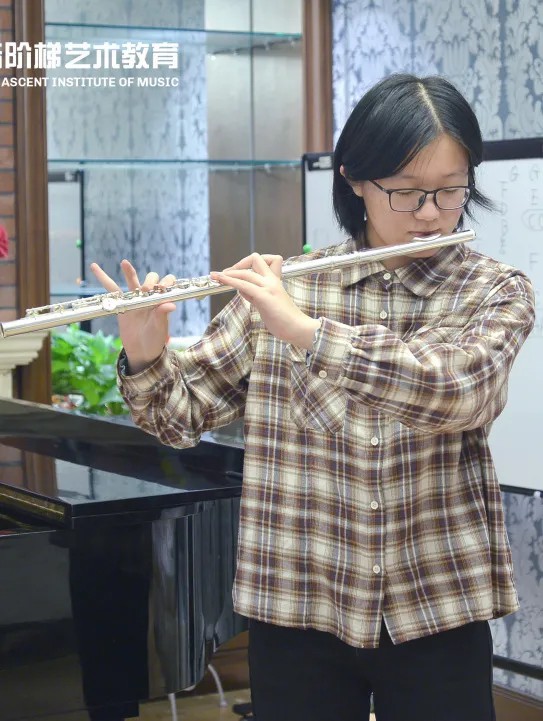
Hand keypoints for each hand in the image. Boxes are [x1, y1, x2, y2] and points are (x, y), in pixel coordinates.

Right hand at [90, 259, 176, 373]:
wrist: (141, 350)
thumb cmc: (154, 339)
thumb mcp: (159, 328)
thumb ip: (162, 315)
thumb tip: (171, 305)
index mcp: (161, 300)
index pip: (167, 284)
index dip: (166, 282)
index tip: (162, 288)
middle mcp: (149, 297)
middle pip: (151, 279)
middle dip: (149, 281)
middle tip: (146, 290)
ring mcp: (135, 298)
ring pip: (132, 281)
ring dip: (129, 272)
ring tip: (124, 263)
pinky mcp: (122, 303)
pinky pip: (111, 289)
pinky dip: (103, 278)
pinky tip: (94, 266)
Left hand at [210, 253, 319, 348]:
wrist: (297, 328)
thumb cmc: (284, 320)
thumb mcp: (267, 303)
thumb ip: (256, 295)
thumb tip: (242, 290)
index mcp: (275, 280)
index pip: (263, 260)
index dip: (248, 264)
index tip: (237, 272)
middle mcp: (272, 280)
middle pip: (255, 259)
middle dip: (236, 265)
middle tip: (222, 274)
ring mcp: (269, 287)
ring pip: (246, 272)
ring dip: (228, 273)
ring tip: (215, 276)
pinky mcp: (264, 297)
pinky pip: (244, 284)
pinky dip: (230, 280)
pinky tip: (221, 280)